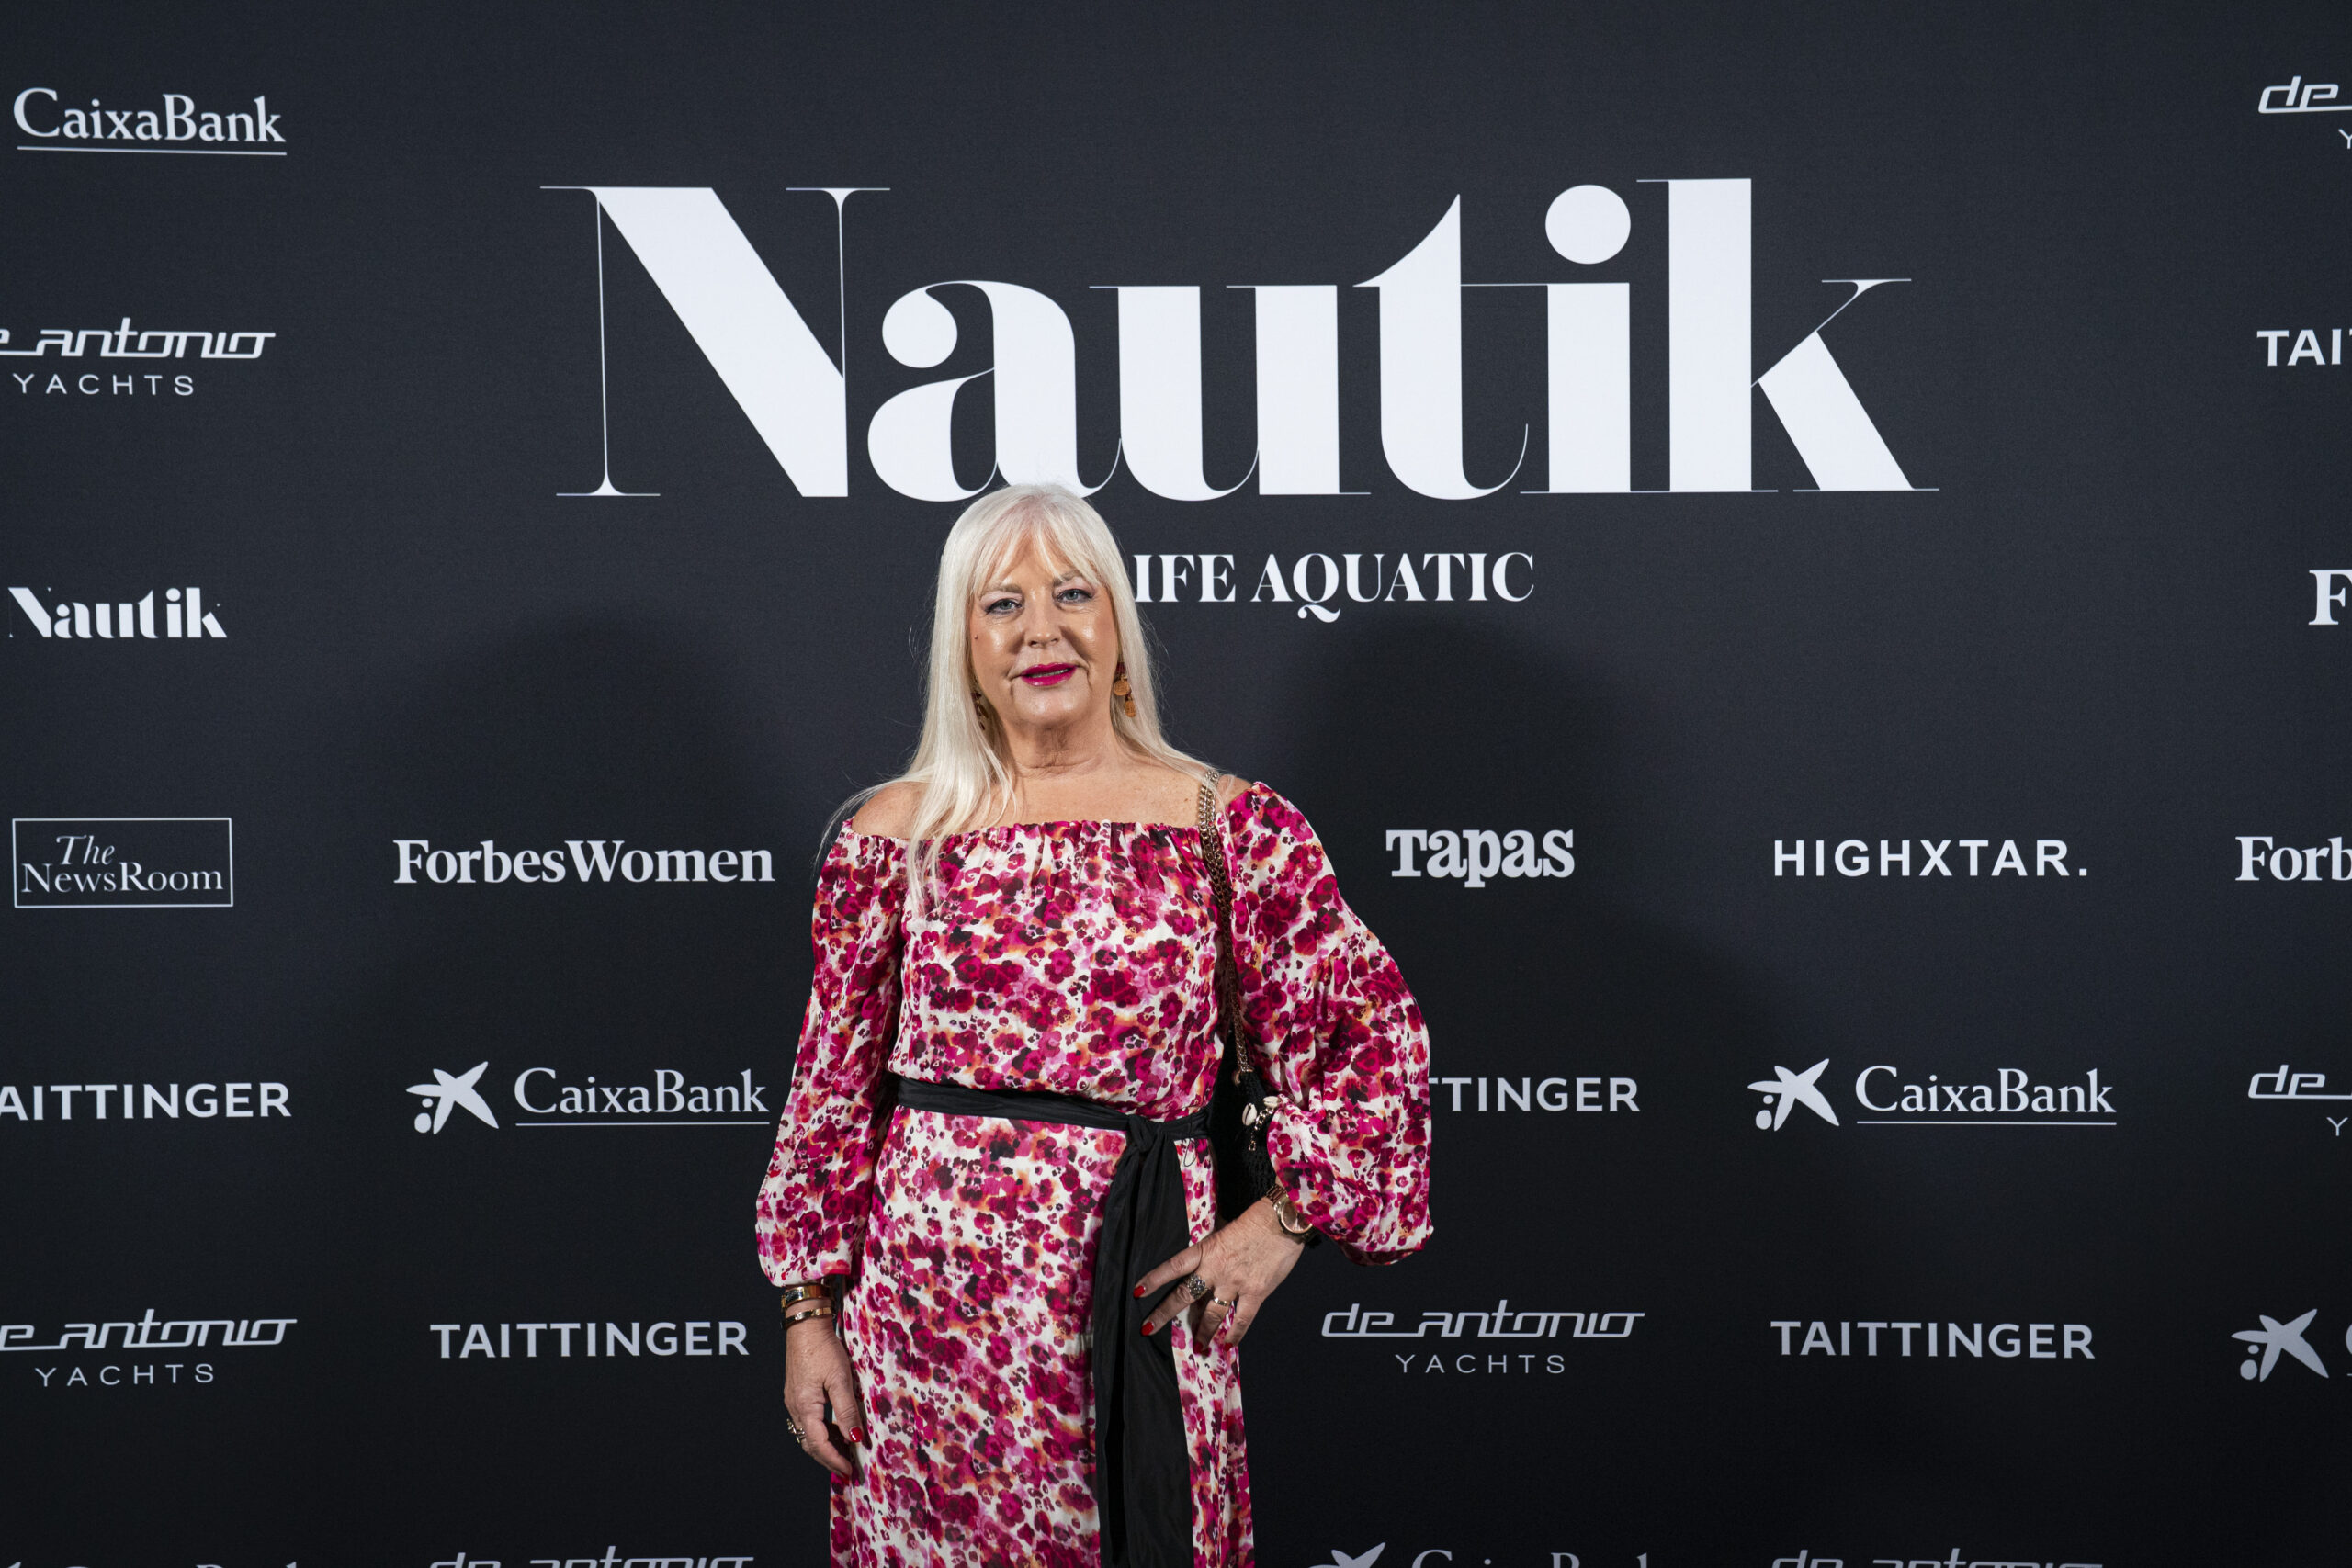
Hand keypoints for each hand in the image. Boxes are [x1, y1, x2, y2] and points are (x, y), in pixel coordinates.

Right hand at [782, 1313, 865, 1476]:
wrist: (806, 1325)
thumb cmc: (823, 1349)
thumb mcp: (840, 1379)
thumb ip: (847, 1410)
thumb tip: (855, 1437)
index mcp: (804, 1407)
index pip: (819, 1445)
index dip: (834, 1460)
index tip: (849, 1470)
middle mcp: (794, 1407)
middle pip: (809, 1443)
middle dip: (828, 1458)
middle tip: (848, 1467)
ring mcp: (793, 1400)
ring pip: (807, 1433)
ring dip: (825, 1445)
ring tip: (845, 1451)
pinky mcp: (796, 1393)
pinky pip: (807, 1421)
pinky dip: (821, 1431)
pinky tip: (836, 1429)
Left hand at [1133, 1195, 1308, 1347]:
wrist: (1282, 1221)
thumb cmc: (1256, 1221)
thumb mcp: (1226, 1231)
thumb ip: (1214, 1250)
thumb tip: (1206, 1263)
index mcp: (1206, 1250)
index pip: (1174, 1266)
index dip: (1155, 1278)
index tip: (1138, 1291)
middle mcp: (1216, 1269)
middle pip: (1184, 1295)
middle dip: (1163, 1314)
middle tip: (1148, 1329)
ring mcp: (1235, 1283)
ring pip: (1211, 1313)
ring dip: (1202, 1332)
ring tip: (1198, 1346)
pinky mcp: (1256, 1292)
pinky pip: (1242, 1319)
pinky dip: (1235, 1334)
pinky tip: (1228, 1344)